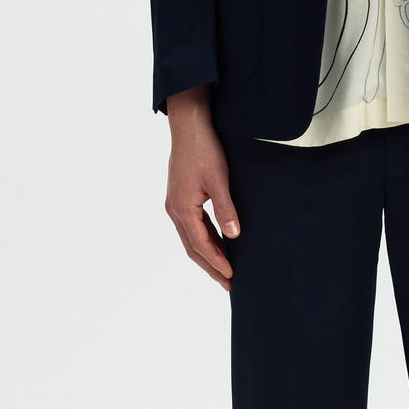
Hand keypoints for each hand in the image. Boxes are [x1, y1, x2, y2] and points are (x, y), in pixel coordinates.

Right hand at [165, 87, 239, 289]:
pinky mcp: (180, 197)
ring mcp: (175, 204)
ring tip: (224, 269)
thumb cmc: (203, 149)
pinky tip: (217, 243)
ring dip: (207, 254)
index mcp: (182, 208)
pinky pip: (191, 226)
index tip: (231, 276)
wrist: (189, 126)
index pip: (201, 244)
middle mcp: (174, 209)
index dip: (216, 262)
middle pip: (192, 247)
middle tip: (228, 283)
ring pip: (191, 238)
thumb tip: (234, 235)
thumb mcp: (219, 180)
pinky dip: (204, 239)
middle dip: (210, 266)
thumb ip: (225, 209)